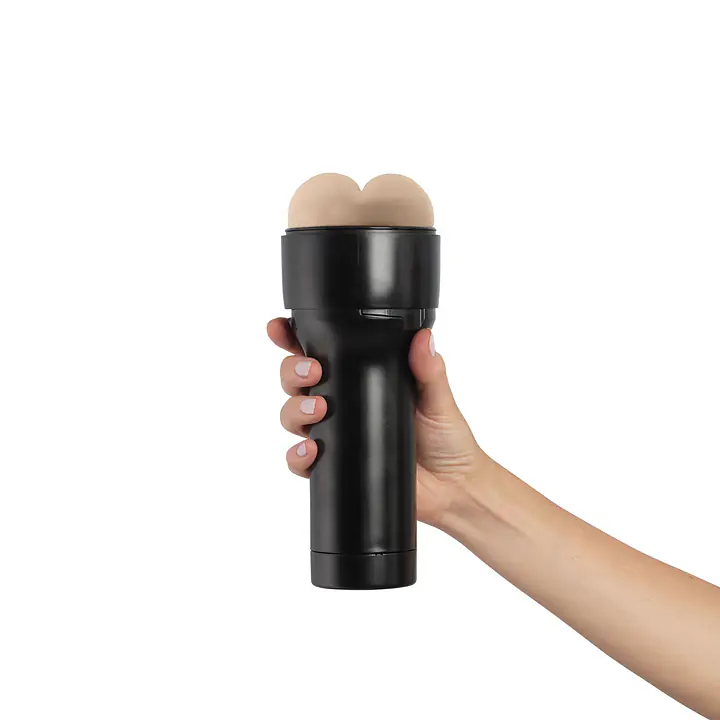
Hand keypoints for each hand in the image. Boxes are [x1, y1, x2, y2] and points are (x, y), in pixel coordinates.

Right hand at [267, 317, 486, 527]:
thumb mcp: (438, 399)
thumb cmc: (447, 439)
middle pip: (296, 381)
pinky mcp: (334, 466)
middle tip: (313, 372)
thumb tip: (423, 338)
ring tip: (318, 410)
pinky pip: (301, 460)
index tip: (280, 328)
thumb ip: (430, 370)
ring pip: (292, 416)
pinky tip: (311, 448)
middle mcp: (342, 404)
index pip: (320, 353)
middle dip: (292, 371)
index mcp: (361, 378)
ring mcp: (335, 435)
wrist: (453, 488)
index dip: (293, 339)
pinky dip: (298, 454)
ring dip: (295, 409)